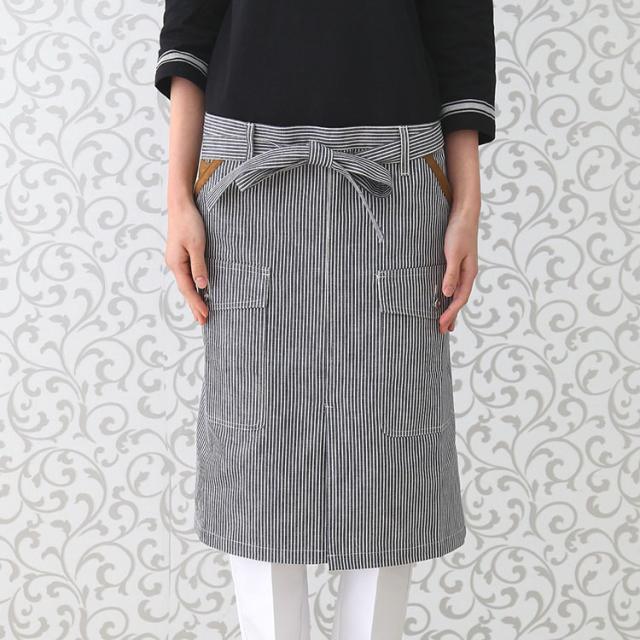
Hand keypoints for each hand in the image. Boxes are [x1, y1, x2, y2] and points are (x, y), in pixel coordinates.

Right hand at [164, 196, 208, 325]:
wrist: (180, 204)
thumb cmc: (189, 222)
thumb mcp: (197, 244)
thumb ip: (199, 266)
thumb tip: (202, 286)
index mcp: (176, 263)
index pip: (188, 289)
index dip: (197, 304)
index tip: (205, 316)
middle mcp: (174, 264)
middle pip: (185, 290)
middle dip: (194, 306)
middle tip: (204, 322)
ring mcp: (177, 260)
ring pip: (186, 284)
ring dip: (194, 298)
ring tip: (201, 313)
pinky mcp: (181, 255)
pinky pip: (188, 276)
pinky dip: (193, 287)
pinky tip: (198, 292)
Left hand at [438, 208, 478, 333]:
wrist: (465, 214)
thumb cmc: (459, 231)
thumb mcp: (454, 253)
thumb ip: (451, 274)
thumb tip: (448, 294)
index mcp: (469, 273)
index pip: (460, 299)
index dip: (451, 314)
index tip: (441, 326)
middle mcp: (468, 273)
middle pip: (460, 300)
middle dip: (452, 316)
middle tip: (442, 331)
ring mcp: (464, 269)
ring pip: (458, 293)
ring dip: (452, 308)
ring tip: (445, 321)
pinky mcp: (457, 263)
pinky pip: (454, 284)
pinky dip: (449, 295)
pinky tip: (444, 298)